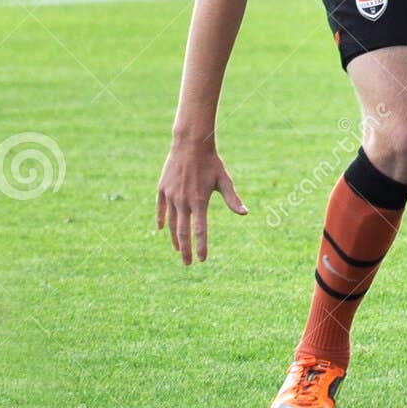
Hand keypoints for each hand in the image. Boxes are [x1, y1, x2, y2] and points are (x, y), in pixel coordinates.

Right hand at [156, 138, 247, 264]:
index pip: (200, 230)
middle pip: (183, 232)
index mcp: (199, 201)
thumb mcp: (225, 180)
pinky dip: (162, 220)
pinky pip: (161, 209)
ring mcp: (170, 196)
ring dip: (174, 238)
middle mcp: (183, 201)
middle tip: (188, 263)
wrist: (190, 144)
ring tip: (177, 249)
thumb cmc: (211, 162)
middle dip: (185, 250)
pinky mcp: (162, 189)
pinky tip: (163, 229)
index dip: (201, 246)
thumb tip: (245, 213)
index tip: (202, 259)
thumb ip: (233, 199)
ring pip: (171, 223)